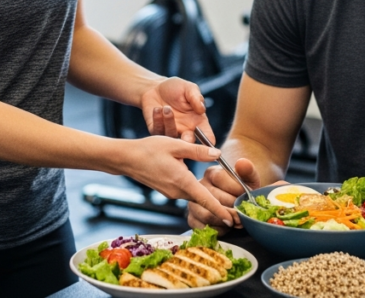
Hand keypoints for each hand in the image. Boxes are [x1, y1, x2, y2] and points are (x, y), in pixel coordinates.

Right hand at [115, 136, 235, 227]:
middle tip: (238, 214)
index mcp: (181, 181)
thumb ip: (197, 150)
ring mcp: (172, 193)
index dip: (220, 210)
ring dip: (209, 201)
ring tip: (227, 204)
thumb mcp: (175, 145)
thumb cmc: (148, 149)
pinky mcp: (168, 191)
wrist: (126, 159)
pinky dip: (198, 195)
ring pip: (195, 198)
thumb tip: (217, 154)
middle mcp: (177, 192)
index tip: (233, 219)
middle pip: (203, 202)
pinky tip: (205, 191)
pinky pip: (187, 194)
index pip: (205, 199)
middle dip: (220, 208)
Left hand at [141, 77, 212, 143]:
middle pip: (189, 143)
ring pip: (172, 136)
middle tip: (186, 137)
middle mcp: (185, 129)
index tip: (209, 143)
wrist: (154, 87)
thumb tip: (202, 109)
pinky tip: (157, 109)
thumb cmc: (175, 88)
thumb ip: (196, 98)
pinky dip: (158, 119)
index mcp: (197, 121)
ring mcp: (171, 131)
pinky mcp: (157, 130)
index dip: (209, 141)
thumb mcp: (188, 88)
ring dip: (170, 122)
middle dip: (188, 142)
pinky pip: (158, 131)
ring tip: (166, 108)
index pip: (207, 135)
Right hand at [187, 157, 266, 233]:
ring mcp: (193, 202)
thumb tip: (242, 163)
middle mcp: (199, 186)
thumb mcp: (248, 179)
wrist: (234, 203)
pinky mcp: (192, 218)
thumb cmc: (242, 191)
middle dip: (233, 209)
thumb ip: (247, 170)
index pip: (220, 179)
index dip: (236, 189)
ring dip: (225, 221)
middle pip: (214, 199)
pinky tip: (227, 227)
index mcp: (211, 173)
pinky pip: (202, 227)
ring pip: (207, 215)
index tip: (247, 196)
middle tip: (244, 215)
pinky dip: (218, 230)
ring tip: (238, 222)